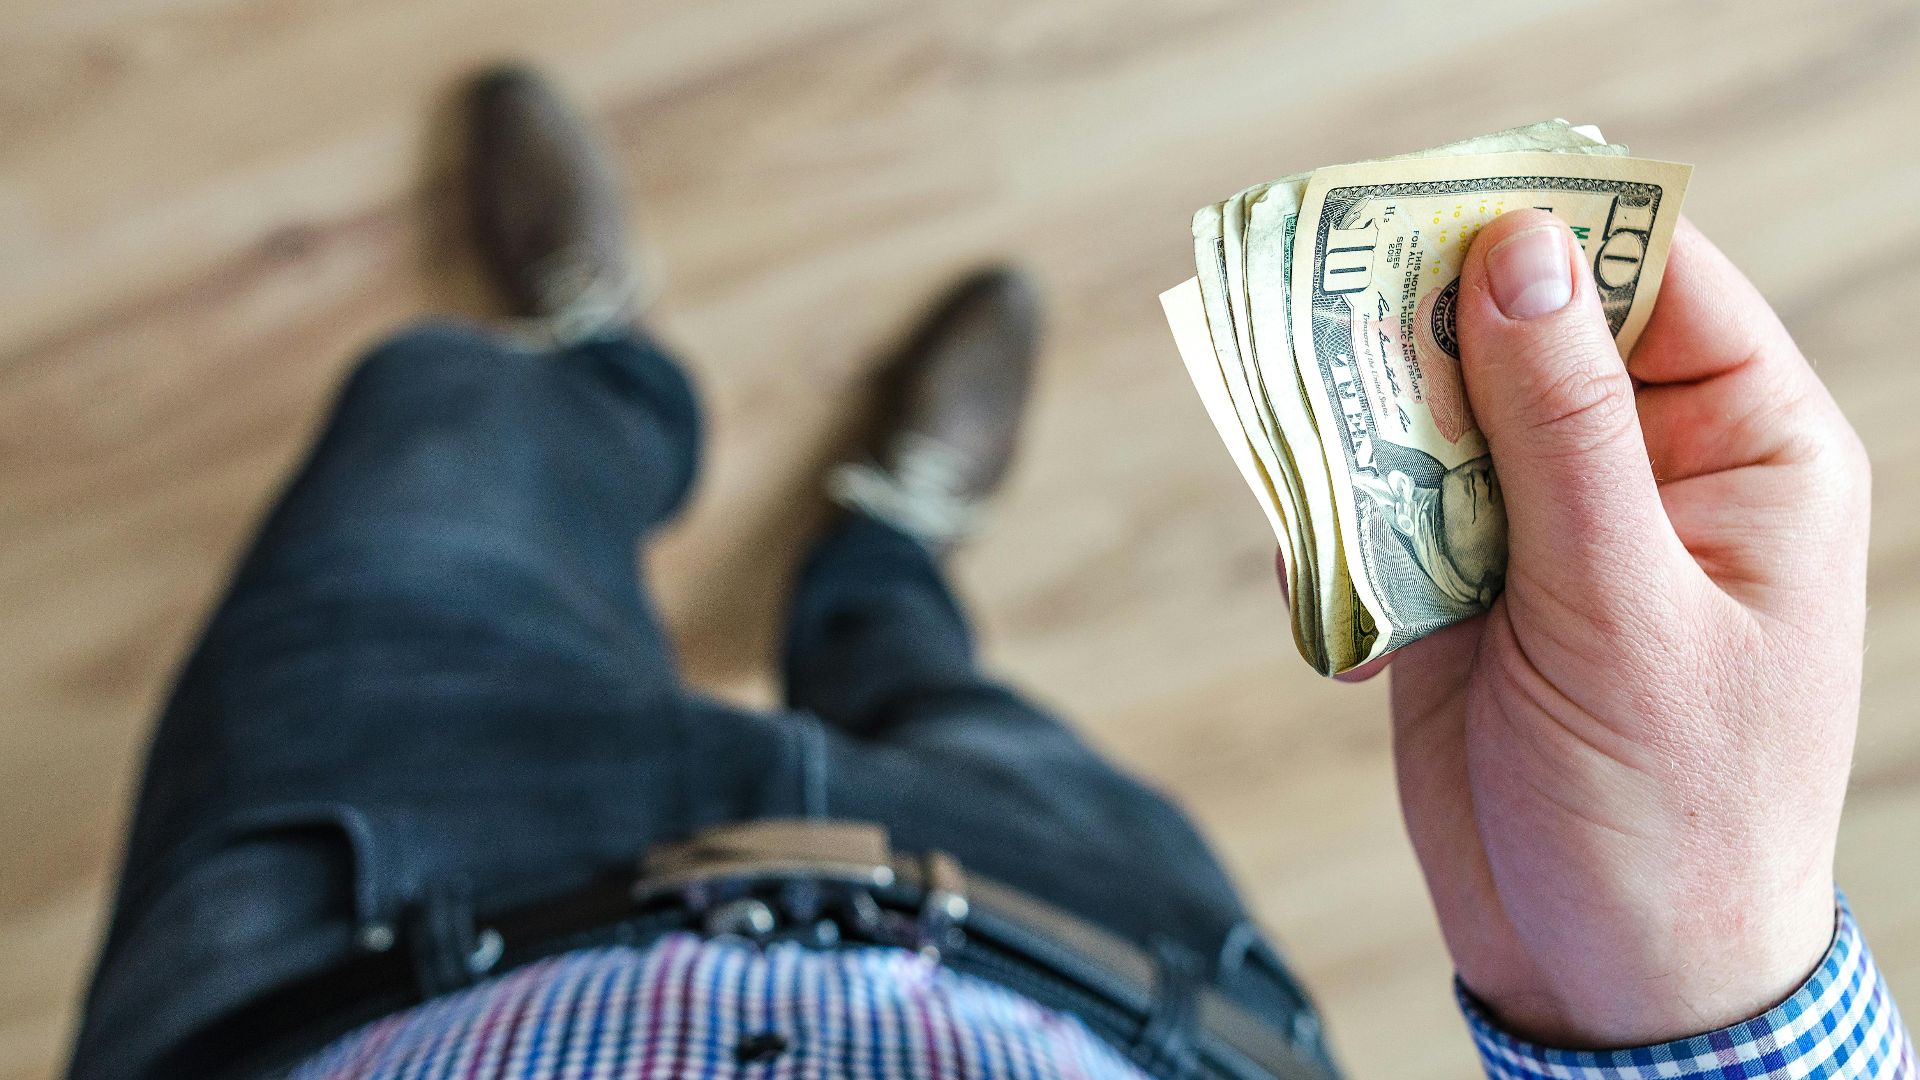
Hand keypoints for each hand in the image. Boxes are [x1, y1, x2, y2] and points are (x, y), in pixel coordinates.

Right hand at [1383, 210, 1868, 1045]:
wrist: (1603, 973)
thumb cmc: (1672, 810)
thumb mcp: (1625, 609)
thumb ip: (1565, 430)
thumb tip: (1520, 256)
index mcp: (1741, 449)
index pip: (1652, 279)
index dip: (1549, 229)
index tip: (1432, 205)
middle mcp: (1642, 469)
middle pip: (1521, 332)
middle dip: (1424, 332)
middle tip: (1329, 323)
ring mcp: (1544, 528)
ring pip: (1434, 417)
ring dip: (1365, 436)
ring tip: (1314, 467)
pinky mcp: (1461, 588)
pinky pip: (1382, 511)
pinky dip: (1340, 537)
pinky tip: (1342, 607)